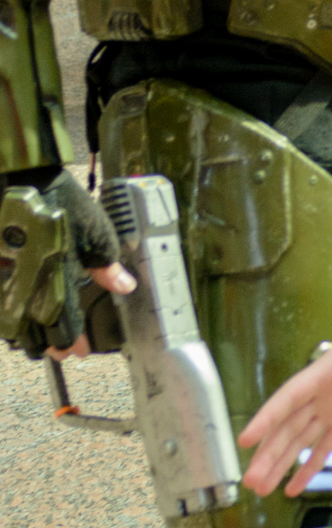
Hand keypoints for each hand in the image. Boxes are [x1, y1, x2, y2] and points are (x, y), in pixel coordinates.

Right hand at [0, 172, 134, 358]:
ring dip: (24, 334)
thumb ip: (107, 265)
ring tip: (36, 341)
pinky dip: (6, 315)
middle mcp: (24, 282)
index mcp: (54, 277)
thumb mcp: (95, 230)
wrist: (18, 176)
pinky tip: (13, 317)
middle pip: (32, 329)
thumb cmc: (60, 200)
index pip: (62, 323)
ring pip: (9, 320)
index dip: (72, 341)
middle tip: (59, 351)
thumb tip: (125, 287)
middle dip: (47, 344)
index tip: (80, 351)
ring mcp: (3, 276)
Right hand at [238, 296, 331, 496]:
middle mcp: (322, 392)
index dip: (267, 418)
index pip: (289, 398)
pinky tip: (292, 488)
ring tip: (260, 490)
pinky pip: (324, 446)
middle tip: (249, 481)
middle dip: (267, 453)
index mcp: (325, 371)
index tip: (246, 439)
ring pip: (299, 440)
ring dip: (279, 463)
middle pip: (287, 426)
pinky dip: (309, 467)